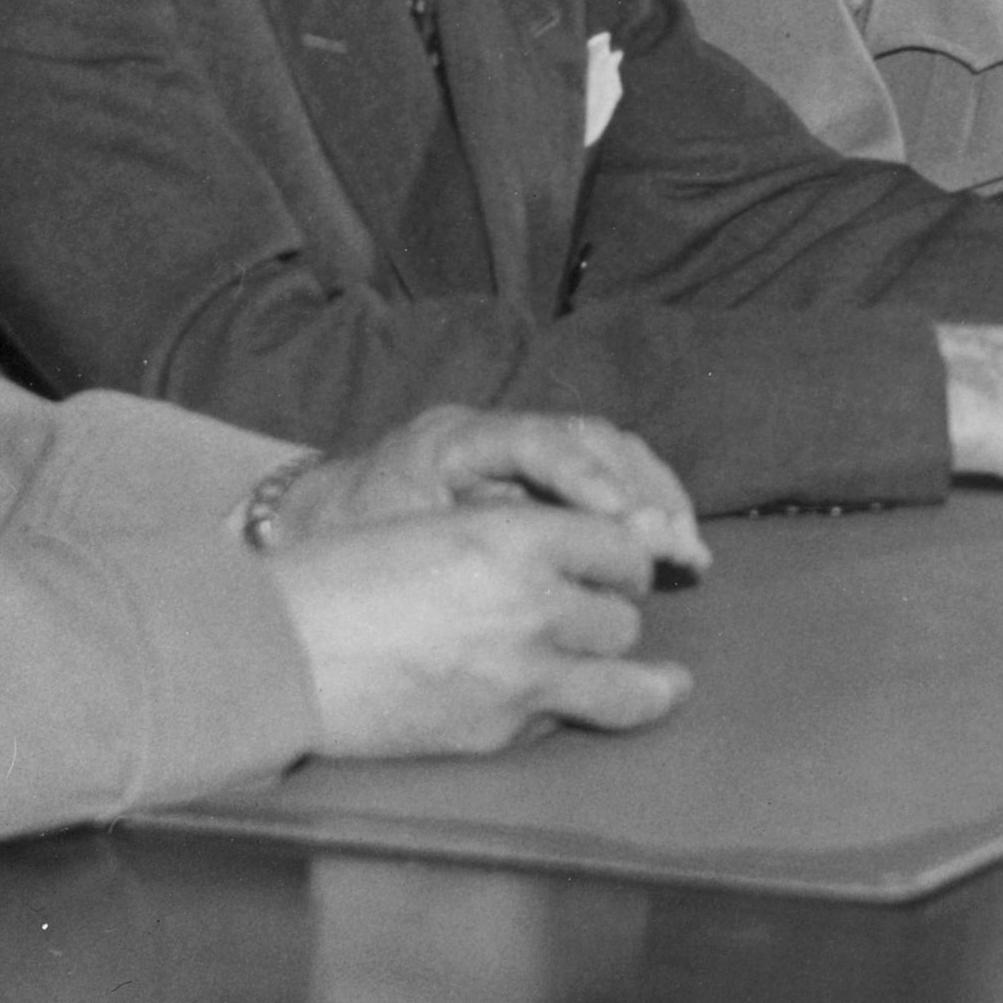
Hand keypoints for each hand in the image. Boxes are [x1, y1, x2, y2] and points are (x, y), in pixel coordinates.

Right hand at [263, 504, 687, 758]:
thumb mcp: (440, 526)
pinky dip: (563, 713)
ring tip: (664, 688)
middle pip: (624, 618)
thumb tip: (571, 567)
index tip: (620, 569)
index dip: (623, 560)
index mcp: (517, 537)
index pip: (621, 548)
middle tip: (604, 620)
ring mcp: (522, 676)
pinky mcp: (497, 732)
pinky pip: (560, 721)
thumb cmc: (341, 576)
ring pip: (625, 684)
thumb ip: (511, 543)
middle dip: (613, 618)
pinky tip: (558, 708)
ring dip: (630, 679)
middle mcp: (535, 604)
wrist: (278, 652)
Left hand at [264, 404, 703, 582]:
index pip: (530, 442)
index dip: (582, 478)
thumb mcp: (390, 548)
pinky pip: (602, 473)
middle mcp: (493, 430)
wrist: (314, 523)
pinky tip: (669, 541)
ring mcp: (518, 445)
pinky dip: (640, 504)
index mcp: (451, 439)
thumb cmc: (346, 543)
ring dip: (653, 496)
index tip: (622, 523)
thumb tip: (540, 573)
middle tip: (679, 543)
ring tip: (688, 548)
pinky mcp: (536, 472)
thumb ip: (458, 550)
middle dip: (639, 490)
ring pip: (605, 449)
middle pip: (585, 437)